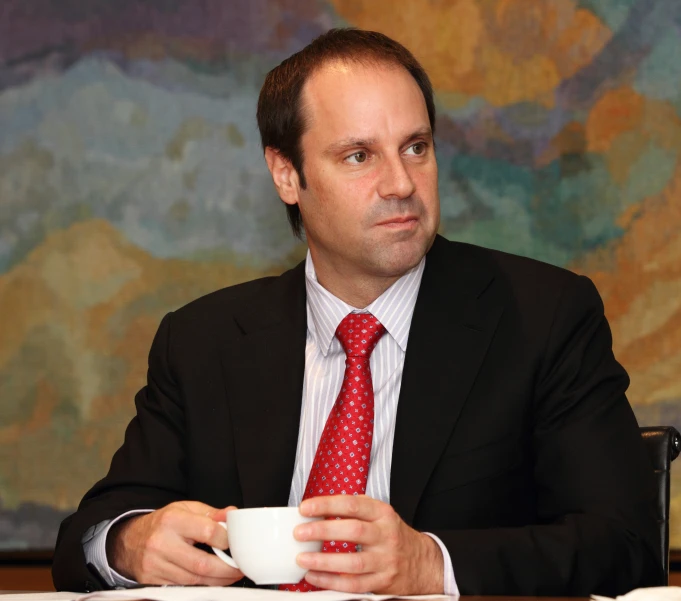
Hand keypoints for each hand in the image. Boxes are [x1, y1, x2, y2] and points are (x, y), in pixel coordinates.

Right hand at [107, 501, 243, 584]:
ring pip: (193, 579)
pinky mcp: (152, 580)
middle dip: (226, 569)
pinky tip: (211, 581)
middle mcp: (162, 542)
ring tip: (230, 575)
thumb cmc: (163, 523)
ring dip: (217, 580)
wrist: (129, 539)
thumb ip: (210, 513)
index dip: (226, 539)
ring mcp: (155, 564)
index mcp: (173, 519)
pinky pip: (182, 587)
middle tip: (239, 568)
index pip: (207, 531)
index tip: (235, 543)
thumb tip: (232, 515)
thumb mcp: (185, 508)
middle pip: (201, 563)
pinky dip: (200, 585)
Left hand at [294, 495, 443, 593]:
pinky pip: (354, 584)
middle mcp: (386, 535)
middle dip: (322, 531)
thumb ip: (355, 510)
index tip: (305, 508)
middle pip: (352, 531)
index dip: (327, 505)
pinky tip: (314, 577)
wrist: (423, 562)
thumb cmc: (393, 535)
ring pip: (353, 562)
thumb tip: (318, 510)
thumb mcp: (380, 515)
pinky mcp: (383, 582)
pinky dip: (331, 582)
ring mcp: (386, 560)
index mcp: (382, 514)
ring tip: (303, 559)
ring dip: (324, 561)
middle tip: (300, 533)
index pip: (352, 504)